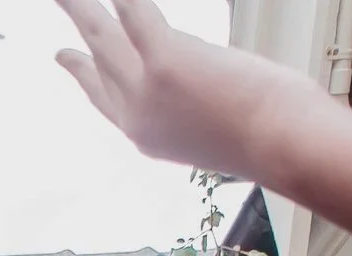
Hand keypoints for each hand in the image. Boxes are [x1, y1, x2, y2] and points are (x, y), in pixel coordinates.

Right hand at [51, 0, 320, 180]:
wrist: (286, 146)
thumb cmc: (274, 136)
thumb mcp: (222, 125)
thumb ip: (200, 99)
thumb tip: (211, 71)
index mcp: (149, 135)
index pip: (104, 97)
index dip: (84, 72)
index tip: (69, 56)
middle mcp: (137, 116)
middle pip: (96, 63)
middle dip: (78, 29)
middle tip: (65, 2)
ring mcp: (147, 91)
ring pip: (102, 36)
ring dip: (80, 7)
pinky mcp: (168, 63)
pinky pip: (135, 16)